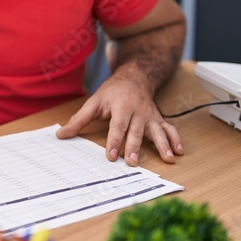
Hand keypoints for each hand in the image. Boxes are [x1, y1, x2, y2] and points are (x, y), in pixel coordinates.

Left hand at [55, 75, 183, 165]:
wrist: (135, 77)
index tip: (112, 155)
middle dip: (135, 147)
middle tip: (133, 163)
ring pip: (157, 131)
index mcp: (121, 106)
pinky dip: (176, 139)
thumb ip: (79, 120)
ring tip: (168, 158)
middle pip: (136, 131)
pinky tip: (179, 151)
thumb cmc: (112, 92)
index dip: (115, 140)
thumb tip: (61, 135)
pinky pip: (169, 129)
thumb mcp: (93, 102)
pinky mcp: (158, 120)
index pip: (118, 125)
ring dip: (163, 145)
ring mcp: (150, 116)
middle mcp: (138, 111)